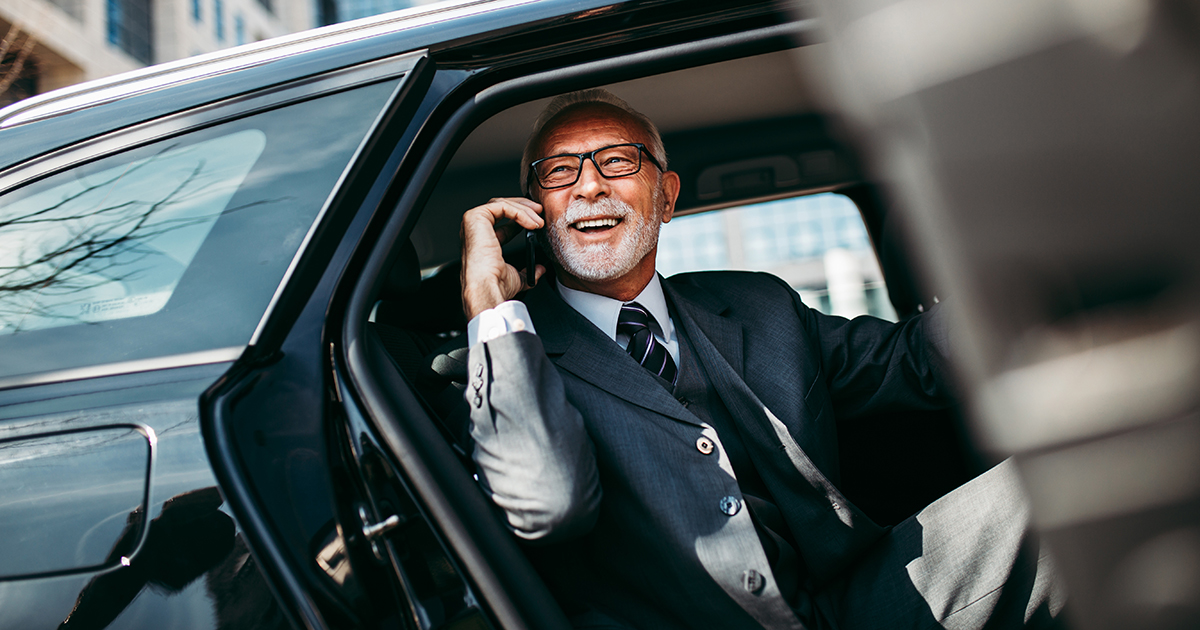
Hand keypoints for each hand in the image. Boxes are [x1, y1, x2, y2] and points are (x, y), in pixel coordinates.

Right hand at [460, 197, 547, 319]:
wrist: (487, 287)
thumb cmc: (495, 284)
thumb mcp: (517, 277)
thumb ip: (528, 272)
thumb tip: (540, 269)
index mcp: (482, 241)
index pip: (502, 220)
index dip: (521, 217)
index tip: (537, 222)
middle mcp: (475, 230)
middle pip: (501, 207)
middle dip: (524, 207)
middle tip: (540, 212)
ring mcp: (473, 222)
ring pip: (502, 204)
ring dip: (525, 210)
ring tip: (539, 221)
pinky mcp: (475, 217)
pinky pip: (502, 206)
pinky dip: (520, 212)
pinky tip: (532, 223)